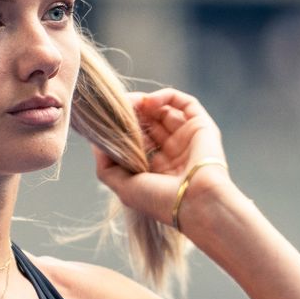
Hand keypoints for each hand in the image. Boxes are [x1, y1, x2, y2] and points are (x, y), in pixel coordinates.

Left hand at [91, 87, 231, 225]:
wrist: (196, 202)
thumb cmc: (159, 199)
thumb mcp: (123, 187)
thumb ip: (105, 166)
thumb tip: (97, 142)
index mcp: (156, 168)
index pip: (137, 140)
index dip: (123, 128)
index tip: (110, 122)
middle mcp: (172, 152)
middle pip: (149, 122)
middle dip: (132, 113)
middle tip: (118, 108)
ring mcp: (187, 138)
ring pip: (164, 110)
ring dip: (145, 102)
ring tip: (132, 103)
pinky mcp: (201, 126)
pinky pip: (185, 103)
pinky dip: (166, 96)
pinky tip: (150, 102)